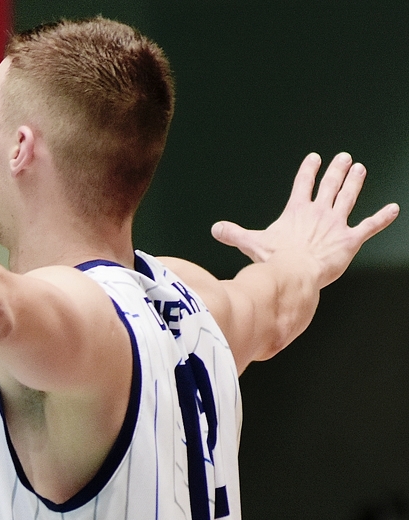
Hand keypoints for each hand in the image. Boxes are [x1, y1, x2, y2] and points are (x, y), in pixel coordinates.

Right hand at [212, 152, 398, 287]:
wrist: (294, 274)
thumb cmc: (274, 261)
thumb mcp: (252, 243)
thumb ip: (235, 234)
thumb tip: (216, 229)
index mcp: (297, 212)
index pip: (303, 186)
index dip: (308, 171)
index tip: (314, 159)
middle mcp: (318, 214)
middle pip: (329, 186)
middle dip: (337, 170)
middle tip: (344, 158)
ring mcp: (335, 225)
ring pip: (348, 198)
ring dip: (355, 183)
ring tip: (359, 170)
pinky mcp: (350, 241)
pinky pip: (369, 226)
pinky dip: (382, 218)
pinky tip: (393, 210)